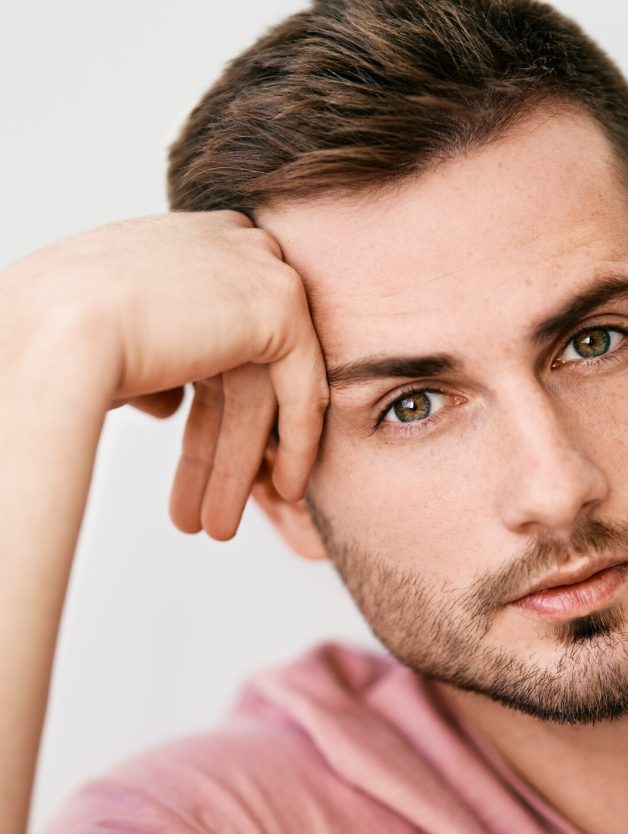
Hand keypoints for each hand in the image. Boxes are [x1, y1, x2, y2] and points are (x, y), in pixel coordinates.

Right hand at [3, 210, 327, 538]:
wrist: (58, 333)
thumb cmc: (55, 339)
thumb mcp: (113, 349)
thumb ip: (155, 368)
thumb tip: (170, 402)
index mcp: (180, 246)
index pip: (212, 339)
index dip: (209, 412)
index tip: (199, 465)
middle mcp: (222, 245)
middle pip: (238, 367)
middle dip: (223, 448)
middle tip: (211, 510)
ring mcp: (255, 266)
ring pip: (265, 384)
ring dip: (244, 462)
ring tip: (221, 525)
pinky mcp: (281, 302)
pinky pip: (302, 385)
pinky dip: (297, 441)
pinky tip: (285, 488)